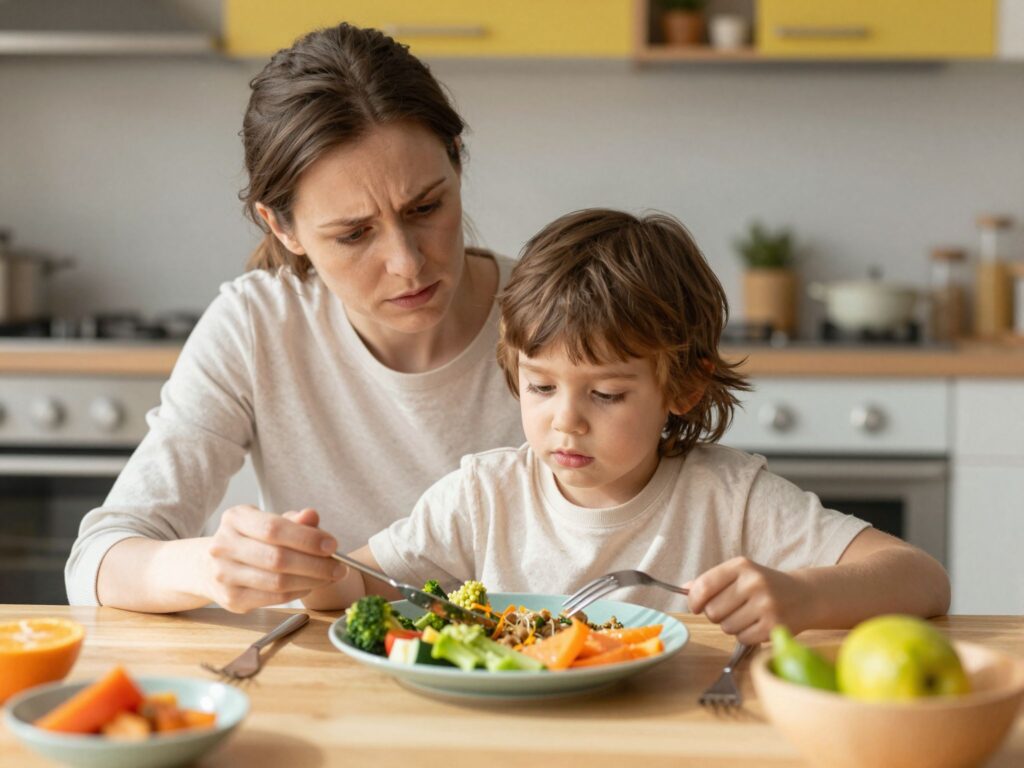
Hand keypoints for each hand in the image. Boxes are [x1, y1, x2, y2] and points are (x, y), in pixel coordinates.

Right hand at [205, 505, 341, 612]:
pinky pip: (274, 598)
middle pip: (278, 558)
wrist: (210, 565)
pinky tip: (311, 584)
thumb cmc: (251, 540)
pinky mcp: (232, 600)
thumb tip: (312, 516)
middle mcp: (224, 546)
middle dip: (316, 564)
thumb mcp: (270, 522)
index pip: (274, 528)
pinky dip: (299, 592)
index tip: (332, 544)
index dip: (307, 538)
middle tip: (340, 567)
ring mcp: (224, 575)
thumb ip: (294, 520)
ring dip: (312, 581)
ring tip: (330, 576)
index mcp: (235, 518)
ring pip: (278, 582)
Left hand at [685, 557, 810, 644]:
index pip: (704, 585)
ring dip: (731, 626)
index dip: (694, 600)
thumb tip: (684, 589)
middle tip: (731, 610)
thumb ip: (711, 581)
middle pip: (712, 611)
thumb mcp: (739, 574)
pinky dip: (746, 636)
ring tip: (747, 616)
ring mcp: (766, 605)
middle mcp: (754, 583)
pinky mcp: (775, 626)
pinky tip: (757, 624)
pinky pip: (743, 638)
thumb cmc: (764, 585)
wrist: (804, 596)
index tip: (695, 606)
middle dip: (716, 615)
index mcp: (741, 566)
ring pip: (726, 627)